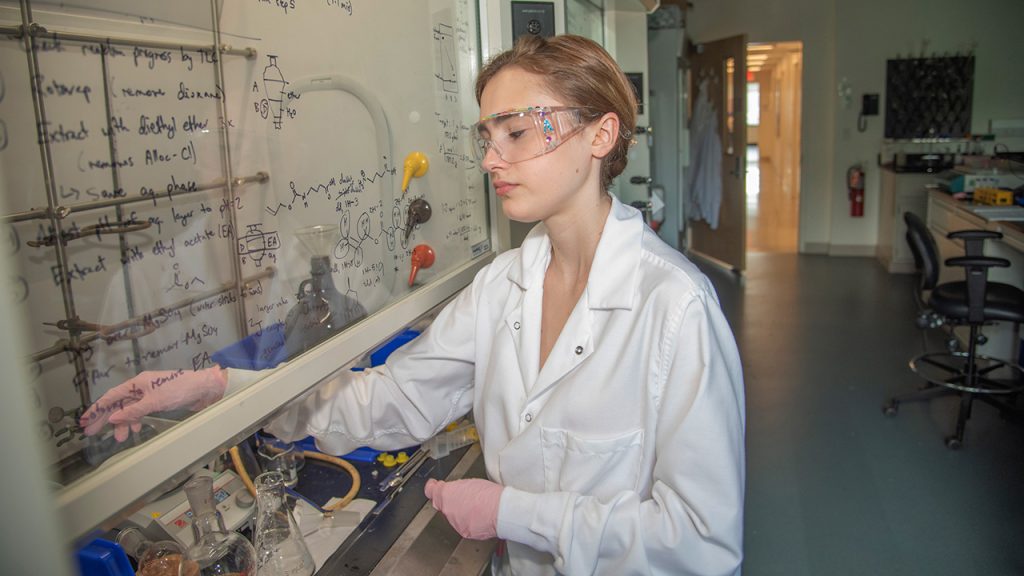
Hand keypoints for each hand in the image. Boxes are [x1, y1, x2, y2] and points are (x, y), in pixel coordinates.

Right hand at [79, 367, 226, 441]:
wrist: (204, 389)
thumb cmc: (180, 390)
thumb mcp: (154, 402)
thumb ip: (133, 411)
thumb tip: (113, 418)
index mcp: (137, 383)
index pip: (111, 397)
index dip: (97, 409)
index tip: (84, 420)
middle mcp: (141, 387)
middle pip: (118, 404)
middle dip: (105, 418)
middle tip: (92, 433)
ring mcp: (149, 394)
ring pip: (129, 410)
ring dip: (123, 423)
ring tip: (120, 438)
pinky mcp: (158, 401)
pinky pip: (140, 411)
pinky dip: (135, 420)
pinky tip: (134, 429)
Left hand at [424, 478, 502, 539]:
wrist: (501, 511)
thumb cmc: (490, 495)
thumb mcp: (471, 482)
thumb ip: (456, 487)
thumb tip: (454, 491)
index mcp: (447, 494)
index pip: (431, 491)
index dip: (432, 488)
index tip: (433, 486)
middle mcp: (448, 510)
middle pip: (444, 505)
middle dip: (451, 502)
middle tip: (466, 498)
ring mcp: (455, 522)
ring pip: (453, 516)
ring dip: (461, 513)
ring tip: (477, 507)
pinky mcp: (464, 532)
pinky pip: (463, 525)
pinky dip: (469, 522)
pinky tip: (479, 516)